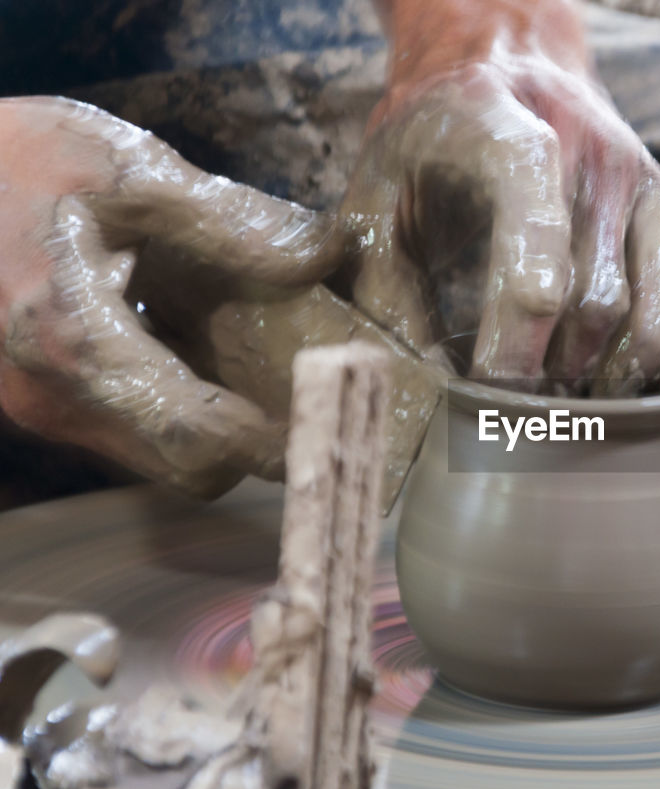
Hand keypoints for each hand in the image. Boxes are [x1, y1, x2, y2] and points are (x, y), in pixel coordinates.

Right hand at [0, 97, 340, 496]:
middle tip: (313, 389)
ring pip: (159, 457)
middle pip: (187, 467)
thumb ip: (229, 220)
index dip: (273, 442)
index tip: (335, 418)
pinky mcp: (38, 399)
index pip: (197, 439)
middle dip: (257, 442)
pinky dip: (180, 406)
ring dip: (221, 425)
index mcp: (72, 342)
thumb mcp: (120, 165)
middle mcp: (51, 398)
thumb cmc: (8, 158)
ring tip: (270, 363)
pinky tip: (205, 345)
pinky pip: (130, 430)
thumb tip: (327, 255)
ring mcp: (39, 407)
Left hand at [338, 0, 659, 393]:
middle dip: (548, 373)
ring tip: (554, 407)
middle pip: (584, 298)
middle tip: (510, 416)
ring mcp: (627, 169)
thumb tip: (419, 380)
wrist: (500, 56)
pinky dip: (648, 345)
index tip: (487, 391)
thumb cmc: (428, 135)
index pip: (531, 246)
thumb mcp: (376, 192)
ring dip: (594, 371)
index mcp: (499, 129)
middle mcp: (579, 146)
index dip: (515, 336)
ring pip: (628, 305)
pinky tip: (614, 380)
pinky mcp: (656, 191)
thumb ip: (385, 282)